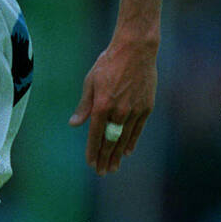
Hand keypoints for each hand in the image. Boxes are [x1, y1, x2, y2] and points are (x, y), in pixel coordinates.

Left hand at [68, 36, 157, 173]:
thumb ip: (84, 106)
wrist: (136, 50)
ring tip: (113, 167)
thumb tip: (74, 124)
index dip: (92, 151)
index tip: (91, 163)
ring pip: (125, 138)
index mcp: (101, 105)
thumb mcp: (90, 82)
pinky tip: (127, 152)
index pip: (95, 135)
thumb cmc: (109, 63)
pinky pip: (138, 129)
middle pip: (110, 141)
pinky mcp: (146, 107)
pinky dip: (132, 141)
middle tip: (102, 172)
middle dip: (105, 158)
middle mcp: (118, 111)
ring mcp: (134, 110)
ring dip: (118, 155)